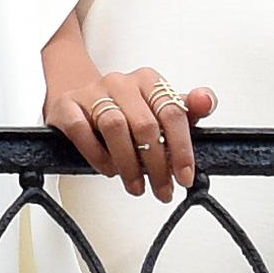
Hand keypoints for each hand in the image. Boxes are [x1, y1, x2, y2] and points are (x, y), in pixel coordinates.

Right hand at [44, 60, 217, 200]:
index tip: (185, 177)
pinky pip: (82, 130)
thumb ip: (188, 110)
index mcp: (149, 81)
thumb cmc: (125, 111)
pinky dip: (97, 155)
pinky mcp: (67, 106)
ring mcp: (92, 92)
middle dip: (157, 166)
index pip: (173, 113)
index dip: (182, 149)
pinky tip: (109, 170)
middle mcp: (122, 82)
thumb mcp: (159, 110)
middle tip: (162, 191)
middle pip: (145, 125)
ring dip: (129, 164)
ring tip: (136, 187)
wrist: (78, 99)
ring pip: (115, 127)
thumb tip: (207, 101)